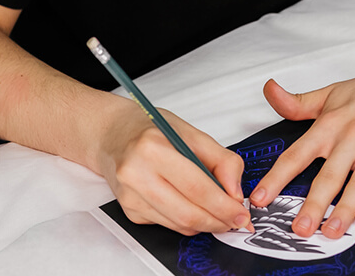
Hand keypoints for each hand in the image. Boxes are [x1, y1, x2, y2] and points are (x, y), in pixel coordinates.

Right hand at [95, 103, 252, 235]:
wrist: (112, 134)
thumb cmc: (150, 129)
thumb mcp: (191, 133)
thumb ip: (221, 160)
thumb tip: (235, 192)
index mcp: (153, 148)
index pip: (197, 187)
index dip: (224, 206)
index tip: (241, 213)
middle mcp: (136, 174)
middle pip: (187, 212)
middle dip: (218, 221)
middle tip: (236, 221)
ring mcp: (130, 195)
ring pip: (178, 224)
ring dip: (205, 224)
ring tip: (220, 215)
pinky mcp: (129, 210)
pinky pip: (167, 224)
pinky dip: (187, 222)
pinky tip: (194, 209)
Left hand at [248, 48, 354, 237]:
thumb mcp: (331, 93)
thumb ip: (297, 102)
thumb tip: (269, 91)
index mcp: (331, 124)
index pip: (298, 154)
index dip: (277, 178)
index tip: (260, 199)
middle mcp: (354, 135)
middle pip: (330, 175)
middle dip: (314, 204)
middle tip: (300, 230)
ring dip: (345, 210)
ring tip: (331, 232)